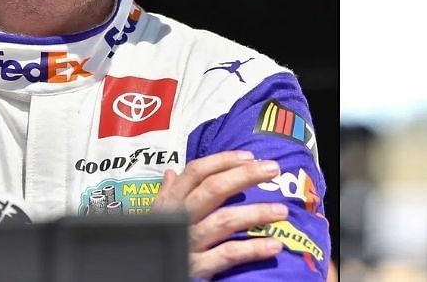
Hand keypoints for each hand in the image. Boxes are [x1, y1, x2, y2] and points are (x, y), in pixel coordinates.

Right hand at [151, 150, 289, 279]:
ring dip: (256, 213)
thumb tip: (170, 172)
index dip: (223, 161)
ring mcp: (188, 242)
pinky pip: (228, 254)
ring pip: (224, 220)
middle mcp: (179, 218)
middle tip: (273, 169)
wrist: (145, 272)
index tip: (249, 156)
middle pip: (213, 189)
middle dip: (245, 176)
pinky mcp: (196, 267)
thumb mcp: (153, 217)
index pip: (196, 172)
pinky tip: (273, 245)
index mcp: (170, 203)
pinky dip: (252, 249)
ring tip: (281, 211)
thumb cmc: (154, 242)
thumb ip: (165, 194)